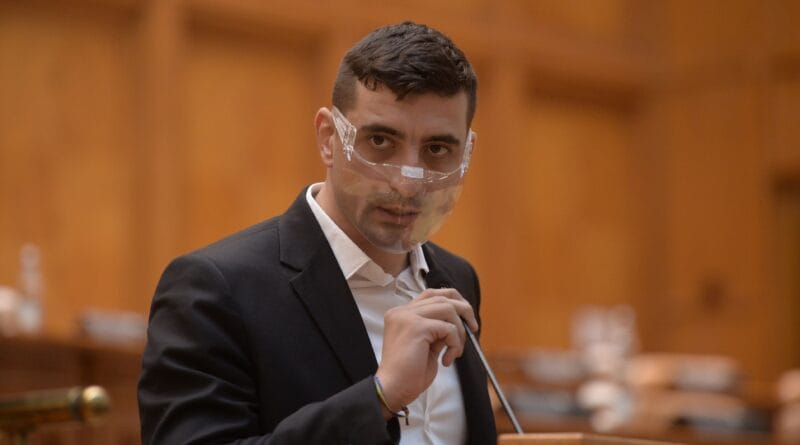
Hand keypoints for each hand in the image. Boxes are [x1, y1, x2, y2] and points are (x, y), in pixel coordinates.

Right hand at [375, 288, 477, 415]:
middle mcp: (402, 311)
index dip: (453, 300)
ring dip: (459, 331)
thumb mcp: (426, 346)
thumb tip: (458, 322)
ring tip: (455, 350)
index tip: (466, 315)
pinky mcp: (416, 327)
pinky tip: (447, 359)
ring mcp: (408, 317)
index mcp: (401, 314)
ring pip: (447, 309)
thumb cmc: (409, 374)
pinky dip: (455, 343)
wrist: (393, 390)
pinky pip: (448, 328)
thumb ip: (437, 330)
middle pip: (442, 297)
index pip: (431, 294)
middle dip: (464, 310)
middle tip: (473, 328)